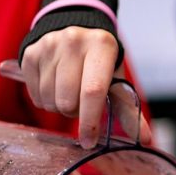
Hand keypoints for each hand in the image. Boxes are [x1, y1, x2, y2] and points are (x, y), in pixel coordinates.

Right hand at [21, 27, 151, 147]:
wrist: (76, 33)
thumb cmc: (100, 63)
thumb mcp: (116, 80)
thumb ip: (129, 111)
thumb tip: (145, 139)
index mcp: (101, 45)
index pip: (93, 91)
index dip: (89, 121)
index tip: (89, 141)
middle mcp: (74, 41)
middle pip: (67, 101)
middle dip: (74, 112)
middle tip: (82, 103)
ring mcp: (49, 45)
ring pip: (49, 100)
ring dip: (59, 107)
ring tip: (69, 92)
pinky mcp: (30, 53)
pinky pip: (34, 94)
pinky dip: (44, 99)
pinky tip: (54, 87)